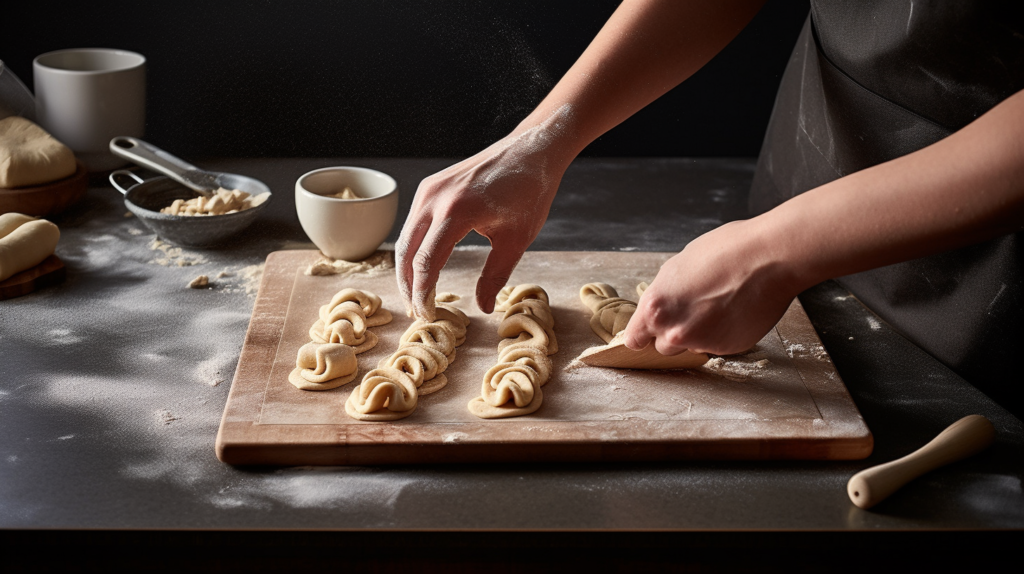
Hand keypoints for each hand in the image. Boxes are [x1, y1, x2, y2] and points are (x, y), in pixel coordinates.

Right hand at [397, 110, 572, 319]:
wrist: (531, 150)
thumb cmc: (529, 192)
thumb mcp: (517, 240)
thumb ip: (496, 275)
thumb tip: (483, 308)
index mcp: (456, 211)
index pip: (427, 261)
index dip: (423, 293)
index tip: (428, 315)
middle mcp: (435, 198)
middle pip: (406, 252)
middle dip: (408, 286)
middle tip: (417, 312)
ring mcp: (429, 189)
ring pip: (406, 238)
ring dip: (408, 268)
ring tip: (417, 296)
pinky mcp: (431, 187)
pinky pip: (414, 223)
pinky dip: (413, 248)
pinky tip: (422, 268)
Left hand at [622, 220, 802, 355]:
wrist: (768, 258)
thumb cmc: (724, 251)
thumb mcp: (677, 267)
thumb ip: (664, 294)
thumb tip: (663, 306)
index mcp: (655, 307)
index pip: (634, 339)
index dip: (643, 334)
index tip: (649, 332)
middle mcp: (674, 331)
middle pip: (662, 347)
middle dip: (673, 332)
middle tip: (692, 310)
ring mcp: (702, 342)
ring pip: (690, 348)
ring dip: (697, 335)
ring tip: (716, 307)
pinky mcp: (728, 348)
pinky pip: (716, 346)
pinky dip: (721, 334)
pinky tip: (732, 311)